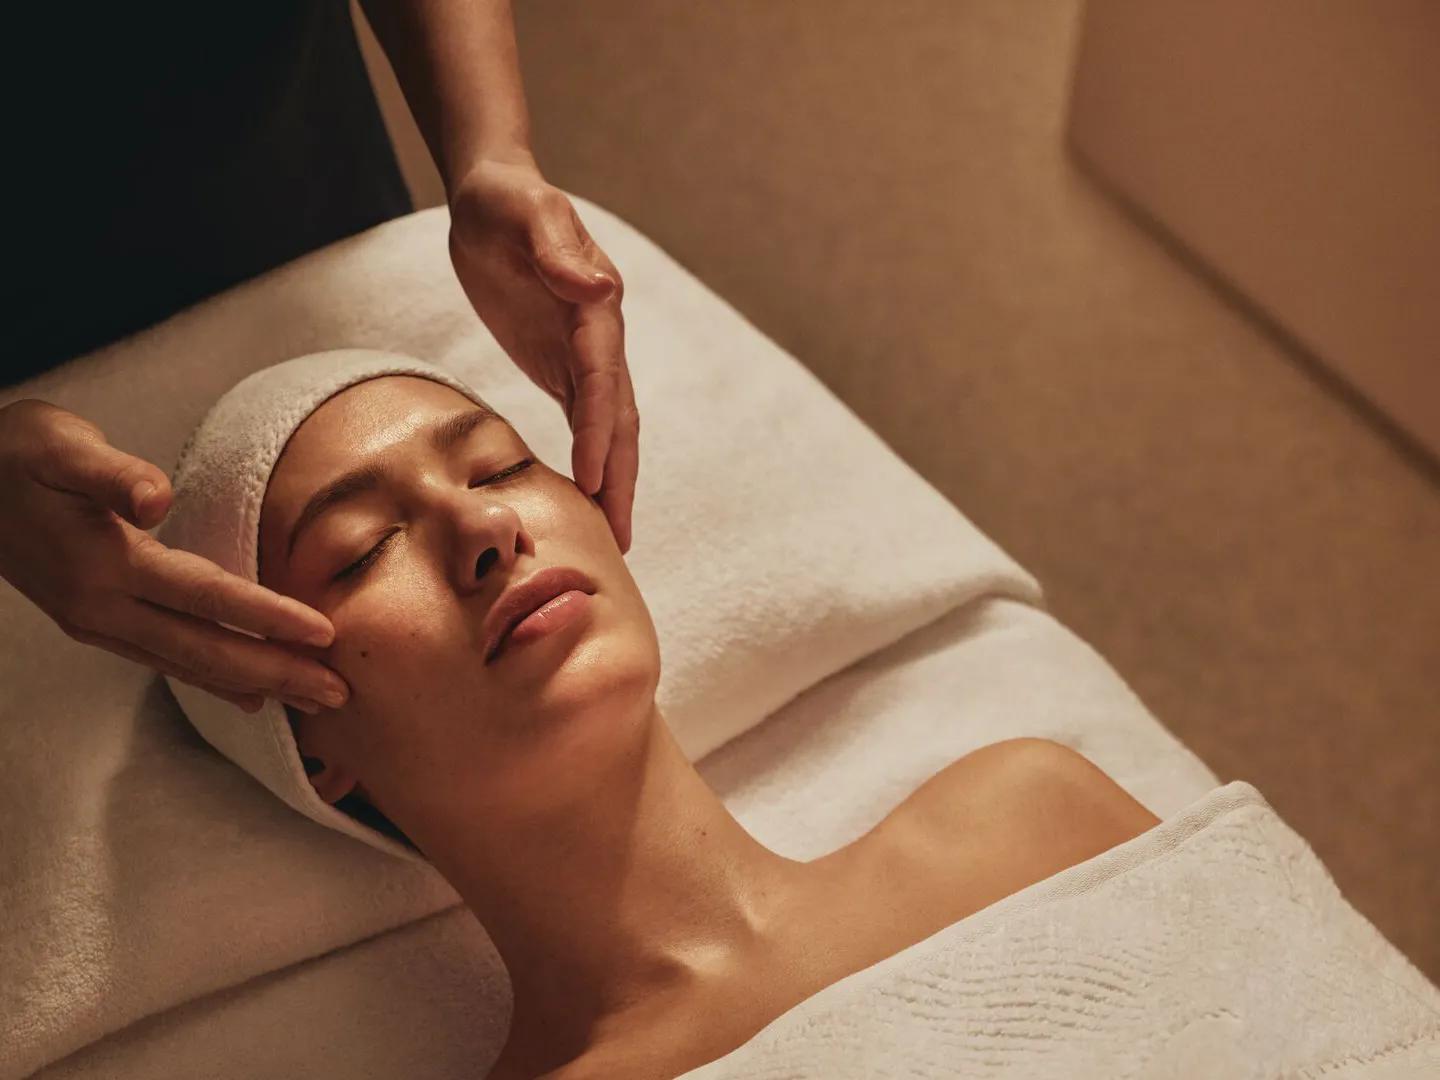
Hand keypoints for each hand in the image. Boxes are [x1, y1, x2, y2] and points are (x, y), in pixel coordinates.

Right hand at [0, 400, 349, 713]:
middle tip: (341, 692)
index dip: (267, 616)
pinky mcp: (95, 624)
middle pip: (207, 649)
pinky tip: (249, 694)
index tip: (323, 633)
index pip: (206, 596)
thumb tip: (157, 496)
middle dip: (278, 672)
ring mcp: (97, 622)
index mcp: (107, 565)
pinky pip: (167, 661)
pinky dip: (214, 680)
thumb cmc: (17, 454)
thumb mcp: (63, 447)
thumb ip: (115, 474)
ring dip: (256, 683)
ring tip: (313, 699)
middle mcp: (104, 607)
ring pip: (190, 664)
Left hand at [448, 158, 637, 551]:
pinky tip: (588, 500)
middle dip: (621, 478)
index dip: (599, 432)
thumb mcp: (529, 214)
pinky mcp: (563, 365)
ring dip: (613, 481)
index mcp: (597, 308)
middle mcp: (601, 338)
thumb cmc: (507, 201)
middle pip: (620, 420)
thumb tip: (598, 291)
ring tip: (616, 537)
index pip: (603, 380)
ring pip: (609, 429)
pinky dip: (591, 463)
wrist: (494, 197)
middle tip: (620, 538)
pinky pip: (585, 423)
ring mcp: (585, 355)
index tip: (591, 479)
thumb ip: (559, 250)